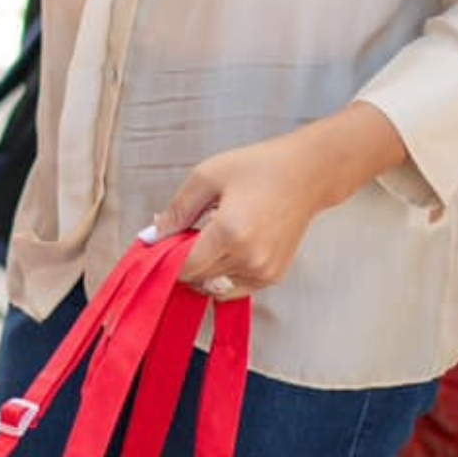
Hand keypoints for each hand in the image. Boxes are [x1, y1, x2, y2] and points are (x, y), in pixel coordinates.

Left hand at [147, 122, 365, 300]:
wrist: (307, 174)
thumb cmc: (259, 168)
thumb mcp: (207, 177)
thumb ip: (176, 211)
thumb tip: (151, 237)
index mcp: (230, 233)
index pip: (184, 268)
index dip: (168, 258)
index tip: (164, 243)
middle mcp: (249, 258)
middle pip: (197, 279)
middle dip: (184, 261)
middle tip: (188, 233)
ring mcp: (263, 272)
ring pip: (213, 287)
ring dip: (203, 270)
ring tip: (211, 239)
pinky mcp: (273, 277)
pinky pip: (234, 289)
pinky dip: (223, 275)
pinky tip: (228, 249)